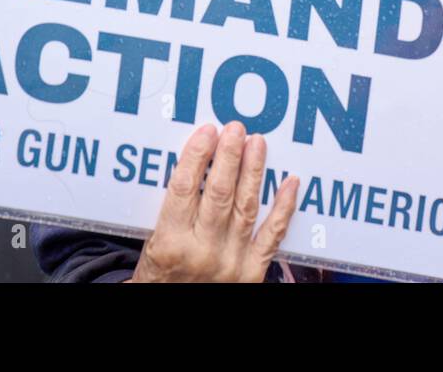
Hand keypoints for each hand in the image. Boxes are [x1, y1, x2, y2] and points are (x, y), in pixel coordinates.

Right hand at [130, 122, 298, 281]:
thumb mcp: (153, 245)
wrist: (174, 312)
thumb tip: (194, 163)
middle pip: (219, 192)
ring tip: (257, 143)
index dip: (196, 156)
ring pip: (246, 206)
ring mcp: (231, 262)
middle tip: (235, 129)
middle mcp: (202, 252)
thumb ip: (173, 209)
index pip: (184, 188)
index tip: (206, 132)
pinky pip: (273, 233)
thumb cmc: (161, 279)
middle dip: (229, 155)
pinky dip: (284, 206)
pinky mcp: (252, 272)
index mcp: (170, 244)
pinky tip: (290, 182)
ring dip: (253, 170)